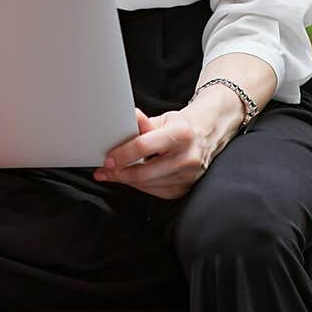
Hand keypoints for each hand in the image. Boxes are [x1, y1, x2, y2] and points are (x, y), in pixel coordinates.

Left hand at [93, 97, 241, 200]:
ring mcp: (189, 176)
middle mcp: (187, 157)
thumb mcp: (163, 119)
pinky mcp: (186, 188)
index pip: (144, 147)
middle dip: (120, 173)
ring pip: (149, 185)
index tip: (107, 159)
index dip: (122, 154)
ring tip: (112, 173)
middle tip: (104, 170)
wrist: (207, 136)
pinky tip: (131, 178)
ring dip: (127, 180)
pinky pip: (156, 191)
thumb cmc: (181, 126)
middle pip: (144, 173)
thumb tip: (122, 119)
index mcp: (181, 134)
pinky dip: (141, 185)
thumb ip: (143, 124)